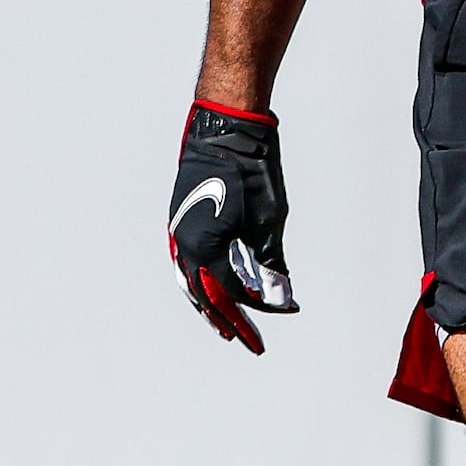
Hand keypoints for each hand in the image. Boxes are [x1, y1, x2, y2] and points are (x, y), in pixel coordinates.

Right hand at [167, 101, 295, 352]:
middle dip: (229, 318)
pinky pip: (189, 260)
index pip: (231, 293)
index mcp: (203, 248)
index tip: (287, 312)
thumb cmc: (250, 169)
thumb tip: (281, 297)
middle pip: (205, 295)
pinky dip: (204, 278)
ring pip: (193, 280)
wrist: (225, 126)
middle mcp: (184, 244)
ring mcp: (179, 231)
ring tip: (227, 323)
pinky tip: (216, 284)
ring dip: (211, 303)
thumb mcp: (269, 220)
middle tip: (249, 340)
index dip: (259, 308)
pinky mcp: (183, 218)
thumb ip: (271, 263)